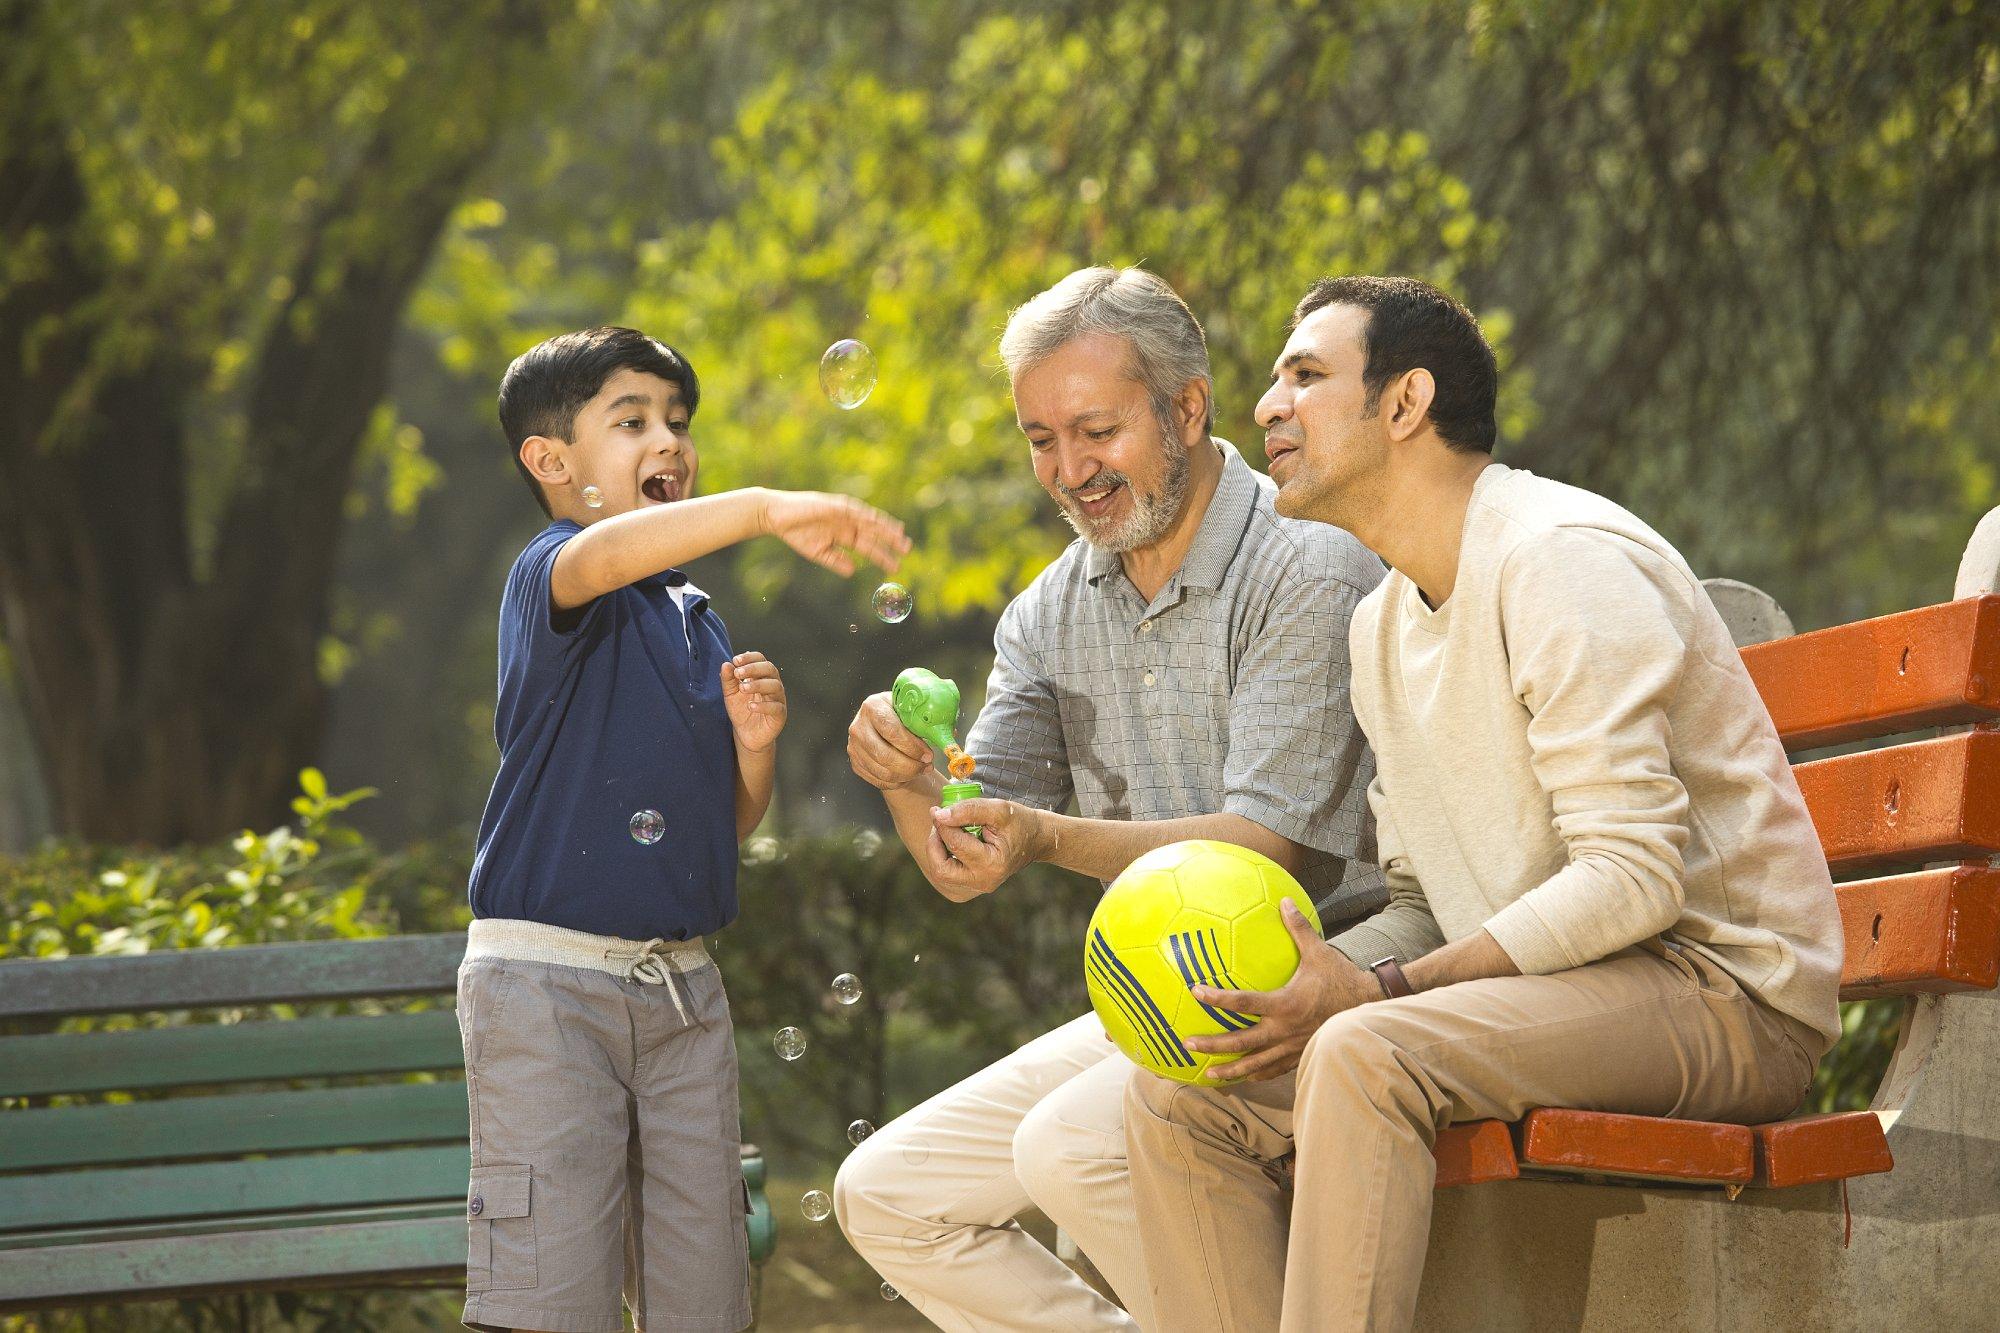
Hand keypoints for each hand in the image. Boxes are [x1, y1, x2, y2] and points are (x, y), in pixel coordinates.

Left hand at [721, 652, 785, 751]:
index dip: (750, 658)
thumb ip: (728, 680)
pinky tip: (751, 706)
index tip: (736, 660)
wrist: (746, 735)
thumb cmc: (741, 711)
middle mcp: (772, 685)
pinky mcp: (780, 715)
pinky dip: (764, 706)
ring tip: (743, 688)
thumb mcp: (730, 694)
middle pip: (770, 669)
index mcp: (762, 676)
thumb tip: (726, 664)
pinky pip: (776, 707)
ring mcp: (778, 699)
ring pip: (775, 686)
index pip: (761, 660)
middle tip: (738, 672)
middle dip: (754, 668)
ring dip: (758, 684)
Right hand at [761, 491, 910, 576]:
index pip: (868, 543)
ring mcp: (842, 512)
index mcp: (844, 534)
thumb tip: (853, 572)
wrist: (776, 517)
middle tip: (907, 549)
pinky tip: (877, 522)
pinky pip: (853, 510)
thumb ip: (835, 561)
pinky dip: (866, 515)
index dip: (883, 551)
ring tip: (899, 535)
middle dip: (890, 540)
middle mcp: (847, 522)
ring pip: (869, 520)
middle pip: (874, 532)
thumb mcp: (818, 552)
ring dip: (884, 527)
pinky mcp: (833, 505)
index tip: (897, 562)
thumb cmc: (796, 533)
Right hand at [846, 691, 933, 790]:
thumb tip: (951, 735)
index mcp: (873, 706)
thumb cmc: (903, 717)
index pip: (891, 730)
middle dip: (910, 765)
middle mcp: (859, 726)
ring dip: (906, 775)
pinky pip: (877, 779)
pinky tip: (907, 775)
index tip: (928, 755)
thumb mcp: (915, 712)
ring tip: (921, 770)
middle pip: (884, 755)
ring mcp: (854, 746)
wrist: (885, 725)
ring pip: (882, 770)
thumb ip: (930, 722)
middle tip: (927, 766)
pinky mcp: (855, 762)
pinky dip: (896, 782)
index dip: (912, 746)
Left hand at [923, 798, 1048, 902]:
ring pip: (941, 874)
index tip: (936, 809)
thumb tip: (939, 815)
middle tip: (938, 824)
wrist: (1036, 839)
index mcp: (992, 864)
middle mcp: (983, 881)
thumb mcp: (998, 809)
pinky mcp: (972, 886)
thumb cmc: (1019, 822)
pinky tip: (951, 841)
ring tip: (946, 830)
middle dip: (933, 844)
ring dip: (936, 851)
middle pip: (941, 869)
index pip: (955, 844)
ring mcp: (977, 887)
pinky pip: (947, 875)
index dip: (941, 824)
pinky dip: (943, 857)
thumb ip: (969, 810)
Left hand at [1183, 899, 1379, 1082]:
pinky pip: (1274, 1070)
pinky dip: (1257, 1074)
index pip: (1242, 1003)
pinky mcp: (1299, 1056)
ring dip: (1231, 1070)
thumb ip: (1298, 929)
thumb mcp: (1319, 952)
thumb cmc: (1341, 979)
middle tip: (1188, 1044)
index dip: (1217, 998)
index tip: (1195, 992)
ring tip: (1209, 1074)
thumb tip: (1284, 901)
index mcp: (1284, 1004)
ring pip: (1255, 1064)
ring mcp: (1291, 1047)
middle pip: (1241, 1043)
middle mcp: (1284, 1030)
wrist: (1368, 1009)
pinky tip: (1244, 1077)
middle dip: (1213, 1046)